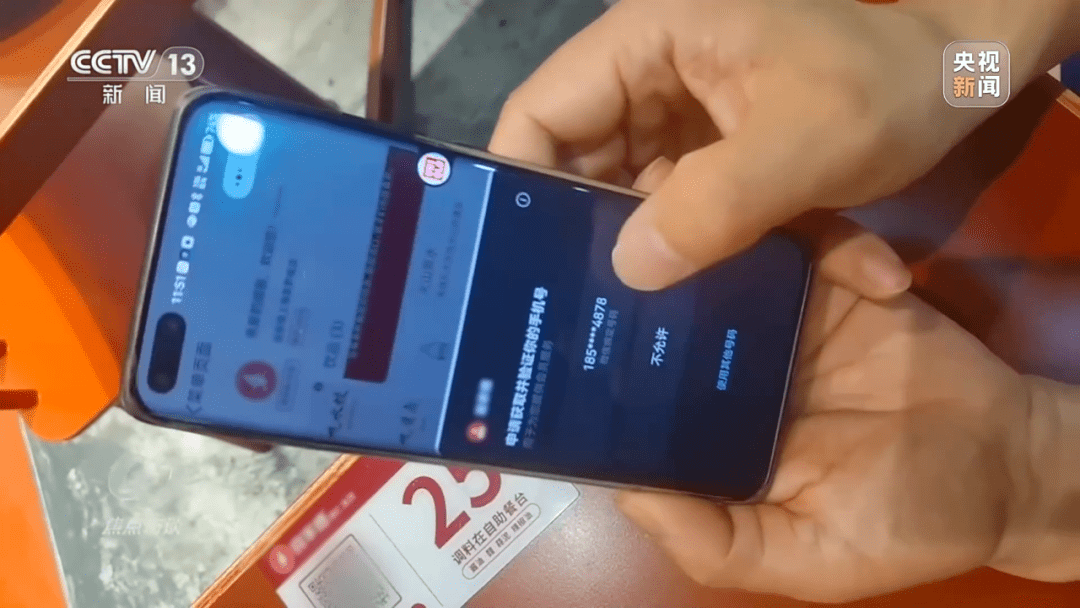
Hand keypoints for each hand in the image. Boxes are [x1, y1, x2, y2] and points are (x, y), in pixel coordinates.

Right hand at [489, 0, 1052, 291]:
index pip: (541, 111)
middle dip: (591, 238)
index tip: (522, 266)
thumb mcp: (804, 144)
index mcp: (647, 42)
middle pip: (579, 163)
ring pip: (631, 197)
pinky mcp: (712, 154)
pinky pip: (685, 208)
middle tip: (590, 317)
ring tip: (665, 323)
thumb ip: (714, 206)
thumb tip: (628, 271)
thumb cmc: (885, 87)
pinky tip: (751, 288)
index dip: (519, 185)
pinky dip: (712, 249)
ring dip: (662, 256)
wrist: (959, 78)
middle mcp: (648, 76)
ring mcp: (680, 117)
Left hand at [614, 233, 1036, 601]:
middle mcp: (726, 363)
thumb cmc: (899, 520)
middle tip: (616, 237)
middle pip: (664, 308)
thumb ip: (713, 541)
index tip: (567, 326)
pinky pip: (812, 240)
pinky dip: (833, 244)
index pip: (636, 390)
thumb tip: (624, 497)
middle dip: (638, 273)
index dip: (600, 362)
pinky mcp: (835, 280)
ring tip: (700, 202)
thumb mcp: (802, 556)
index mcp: (705, 427)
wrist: (1008, 464)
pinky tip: (873, 277)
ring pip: (723, 256)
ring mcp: (778, 314)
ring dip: (711, 229)